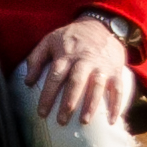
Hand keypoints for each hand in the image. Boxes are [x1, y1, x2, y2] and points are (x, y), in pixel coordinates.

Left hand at [15, 16, 136, 131]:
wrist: (101, 25)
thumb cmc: (70, 37)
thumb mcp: (49, 41)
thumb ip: (35, 60)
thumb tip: (27, 82)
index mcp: (66, 55)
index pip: (55, 77)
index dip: (48, 96)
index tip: (42, 113)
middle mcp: (84, 61)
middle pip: (76, 83)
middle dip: (69, 103)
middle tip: (61, 121)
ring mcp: (102, 66)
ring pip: (97, 86)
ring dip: (91, 105)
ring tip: (83, 121)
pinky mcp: (116, 70)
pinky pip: (118, 89)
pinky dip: (117, 105)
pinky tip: (112, 120)